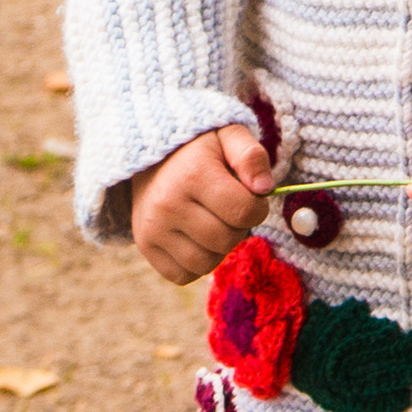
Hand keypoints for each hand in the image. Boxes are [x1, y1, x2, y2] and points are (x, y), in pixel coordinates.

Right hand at [131, 123, 274, 287]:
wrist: (151, 159)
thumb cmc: (199, 150)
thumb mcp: (228, 136)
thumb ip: (252, 156)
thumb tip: (266, 188)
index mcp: (193, 175)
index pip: (244, 211)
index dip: (258, 208)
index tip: (250, 196)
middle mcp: (168, 205)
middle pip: (226, 240)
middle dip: (238, 227)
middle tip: (229, 209)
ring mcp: (153, 229)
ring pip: (206, 263)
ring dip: (219, 249)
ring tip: (213, 223)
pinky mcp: (145, 246)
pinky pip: (183, 275)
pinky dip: (196, 264)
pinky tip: (196, 239)